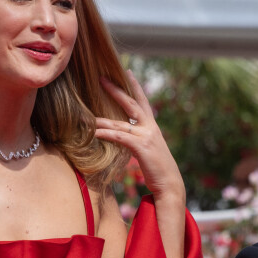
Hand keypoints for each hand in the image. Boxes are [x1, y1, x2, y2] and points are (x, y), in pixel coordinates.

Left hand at [95, 70, 183, 198]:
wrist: (170, 185)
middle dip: (116, 90)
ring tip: (88, 116)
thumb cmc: (158, 169)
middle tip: (101, 78)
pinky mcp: (141, 147)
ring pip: (119, 123)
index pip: (142, 101)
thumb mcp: (149, 149)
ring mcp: (146, 136)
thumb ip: (138, 139)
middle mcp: (150, 127)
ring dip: (102, 120)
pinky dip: (107, 134)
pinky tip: (95, 133)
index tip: (127, 72)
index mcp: (152, 126)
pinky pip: (120, 137)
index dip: (134, 86)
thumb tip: (125, 136)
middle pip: (131, 103)